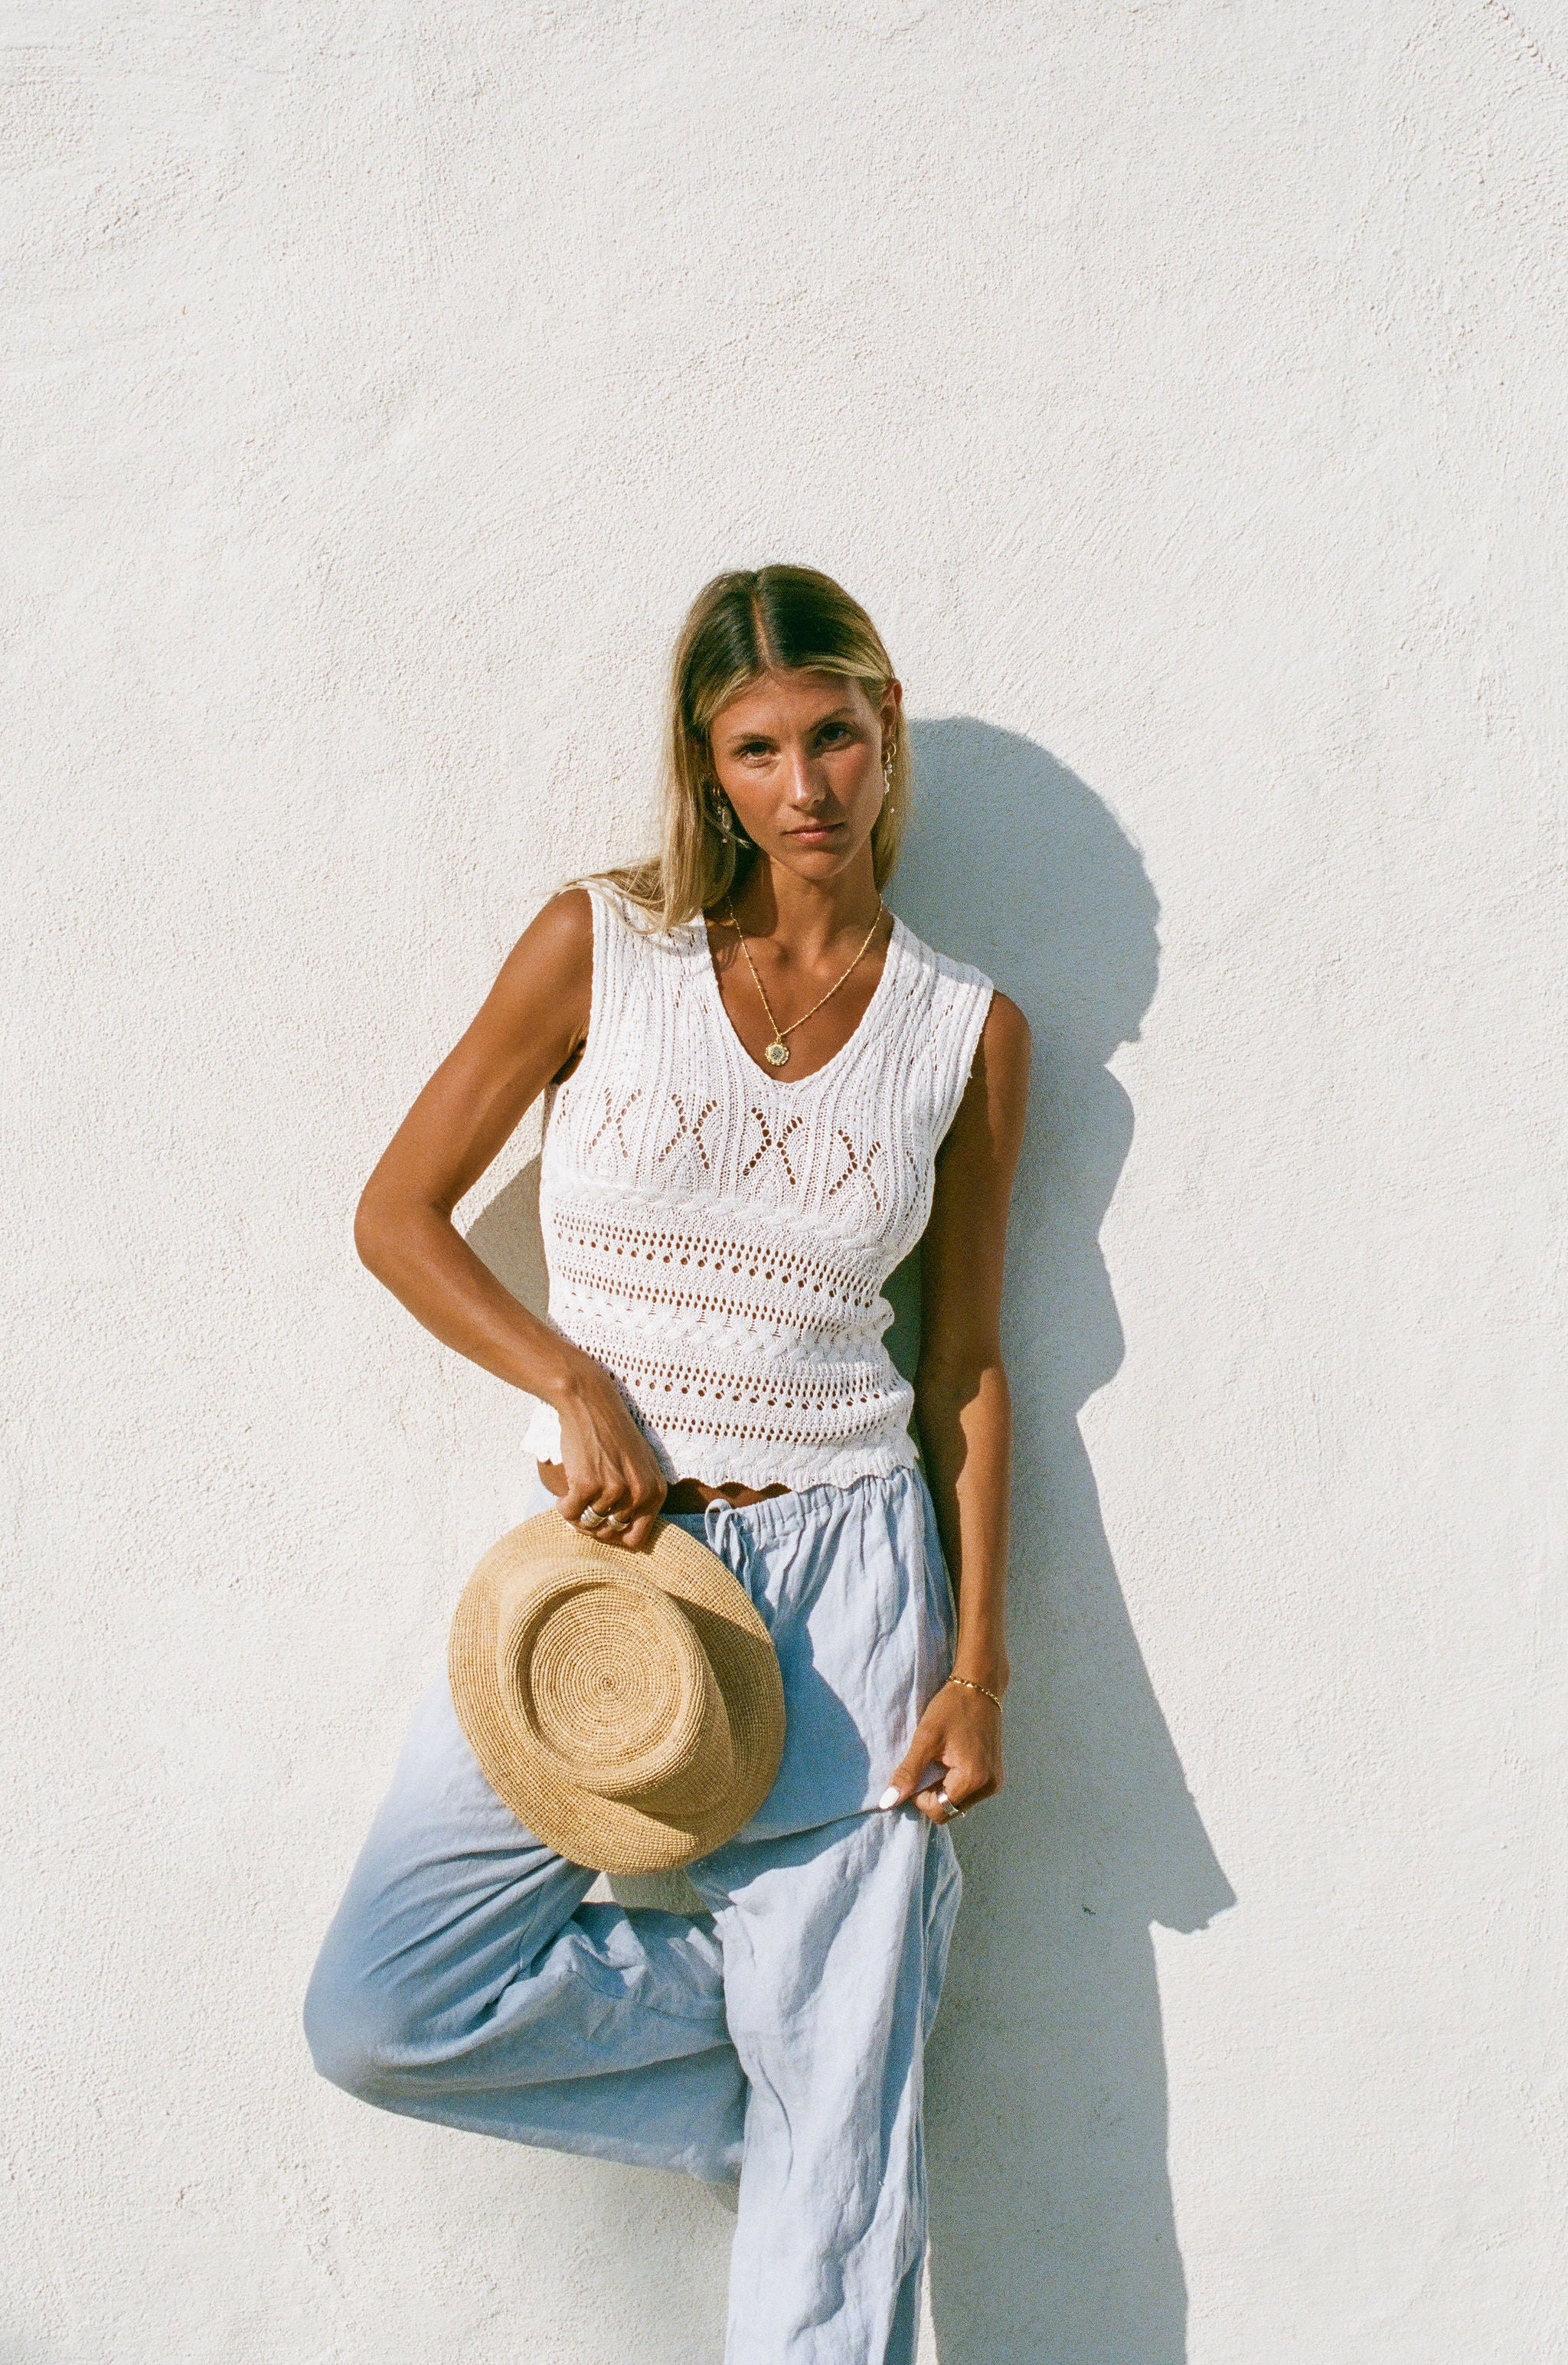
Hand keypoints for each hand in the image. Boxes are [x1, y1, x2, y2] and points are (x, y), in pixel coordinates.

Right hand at [536, 1366, 667, 1551]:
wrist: (591, 1403)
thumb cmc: (611, 1434)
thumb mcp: (639, 1465)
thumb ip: (637, 1498)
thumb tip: (620, 1535)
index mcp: (656, 1492)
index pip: (637, 1539)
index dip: (615, 1537)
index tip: (601, 1525)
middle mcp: (640, 1494)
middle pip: (610, 1535)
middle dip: (593, 1527)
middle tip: (583, 1509)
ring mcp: (615, 1490)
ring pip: (588, 1525)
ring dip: (576, 1515)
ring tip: (574, 1497)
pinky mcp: (588, 1484)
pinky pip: (570, 1514)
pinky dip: (563, 1508)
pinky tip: (564, 1494)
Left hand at [878, 1678, 1002, 1826]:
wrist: (979, 1686)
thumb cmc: (951, 1708)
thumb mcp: (925, 1738)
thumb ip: (908, 1773)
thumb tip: (887, 1803)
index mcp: (973, 1779)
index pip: (938, 1811)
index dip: (920, 1796)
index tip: (917, 1769)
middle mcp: (988, 1786)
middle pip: (948, 1810)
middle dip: (932, 1793)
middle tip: (927, 1763)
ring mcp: (993, 1782)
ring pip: (957, 1803)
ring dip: (942, 1788)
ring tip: (940, 1759)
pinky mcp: (994, 1776)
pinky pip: (968, 1793)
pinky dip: (954, 1782)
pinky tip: (950, 1759)